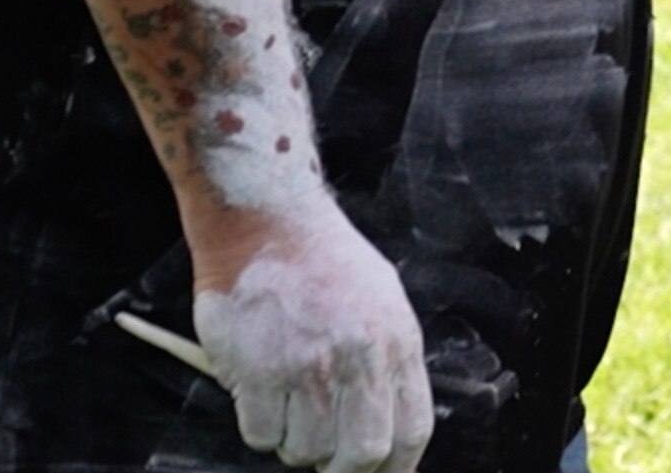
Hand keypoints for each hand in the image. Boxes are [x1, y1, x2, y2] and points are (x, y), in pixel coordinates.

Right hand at [190, 204, 431, 472]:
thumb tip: (389, 434)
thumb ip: (388, 365)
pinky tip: (258, 387)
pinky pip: (260, 434)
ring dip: (292, 442)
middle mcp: (359, 358)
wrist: (268, 222)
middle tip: (324, 458)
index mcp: (397, 343)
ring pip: (304, 450)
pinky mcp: (260, 371)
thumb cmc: (323, 264)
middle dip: (342, 469)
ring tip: (287, 399)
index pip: (412, 431)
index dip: (396, 469)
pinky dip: (258, 424)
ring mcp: (309, 366)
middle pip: (361, 455)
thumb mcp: (381, 304)